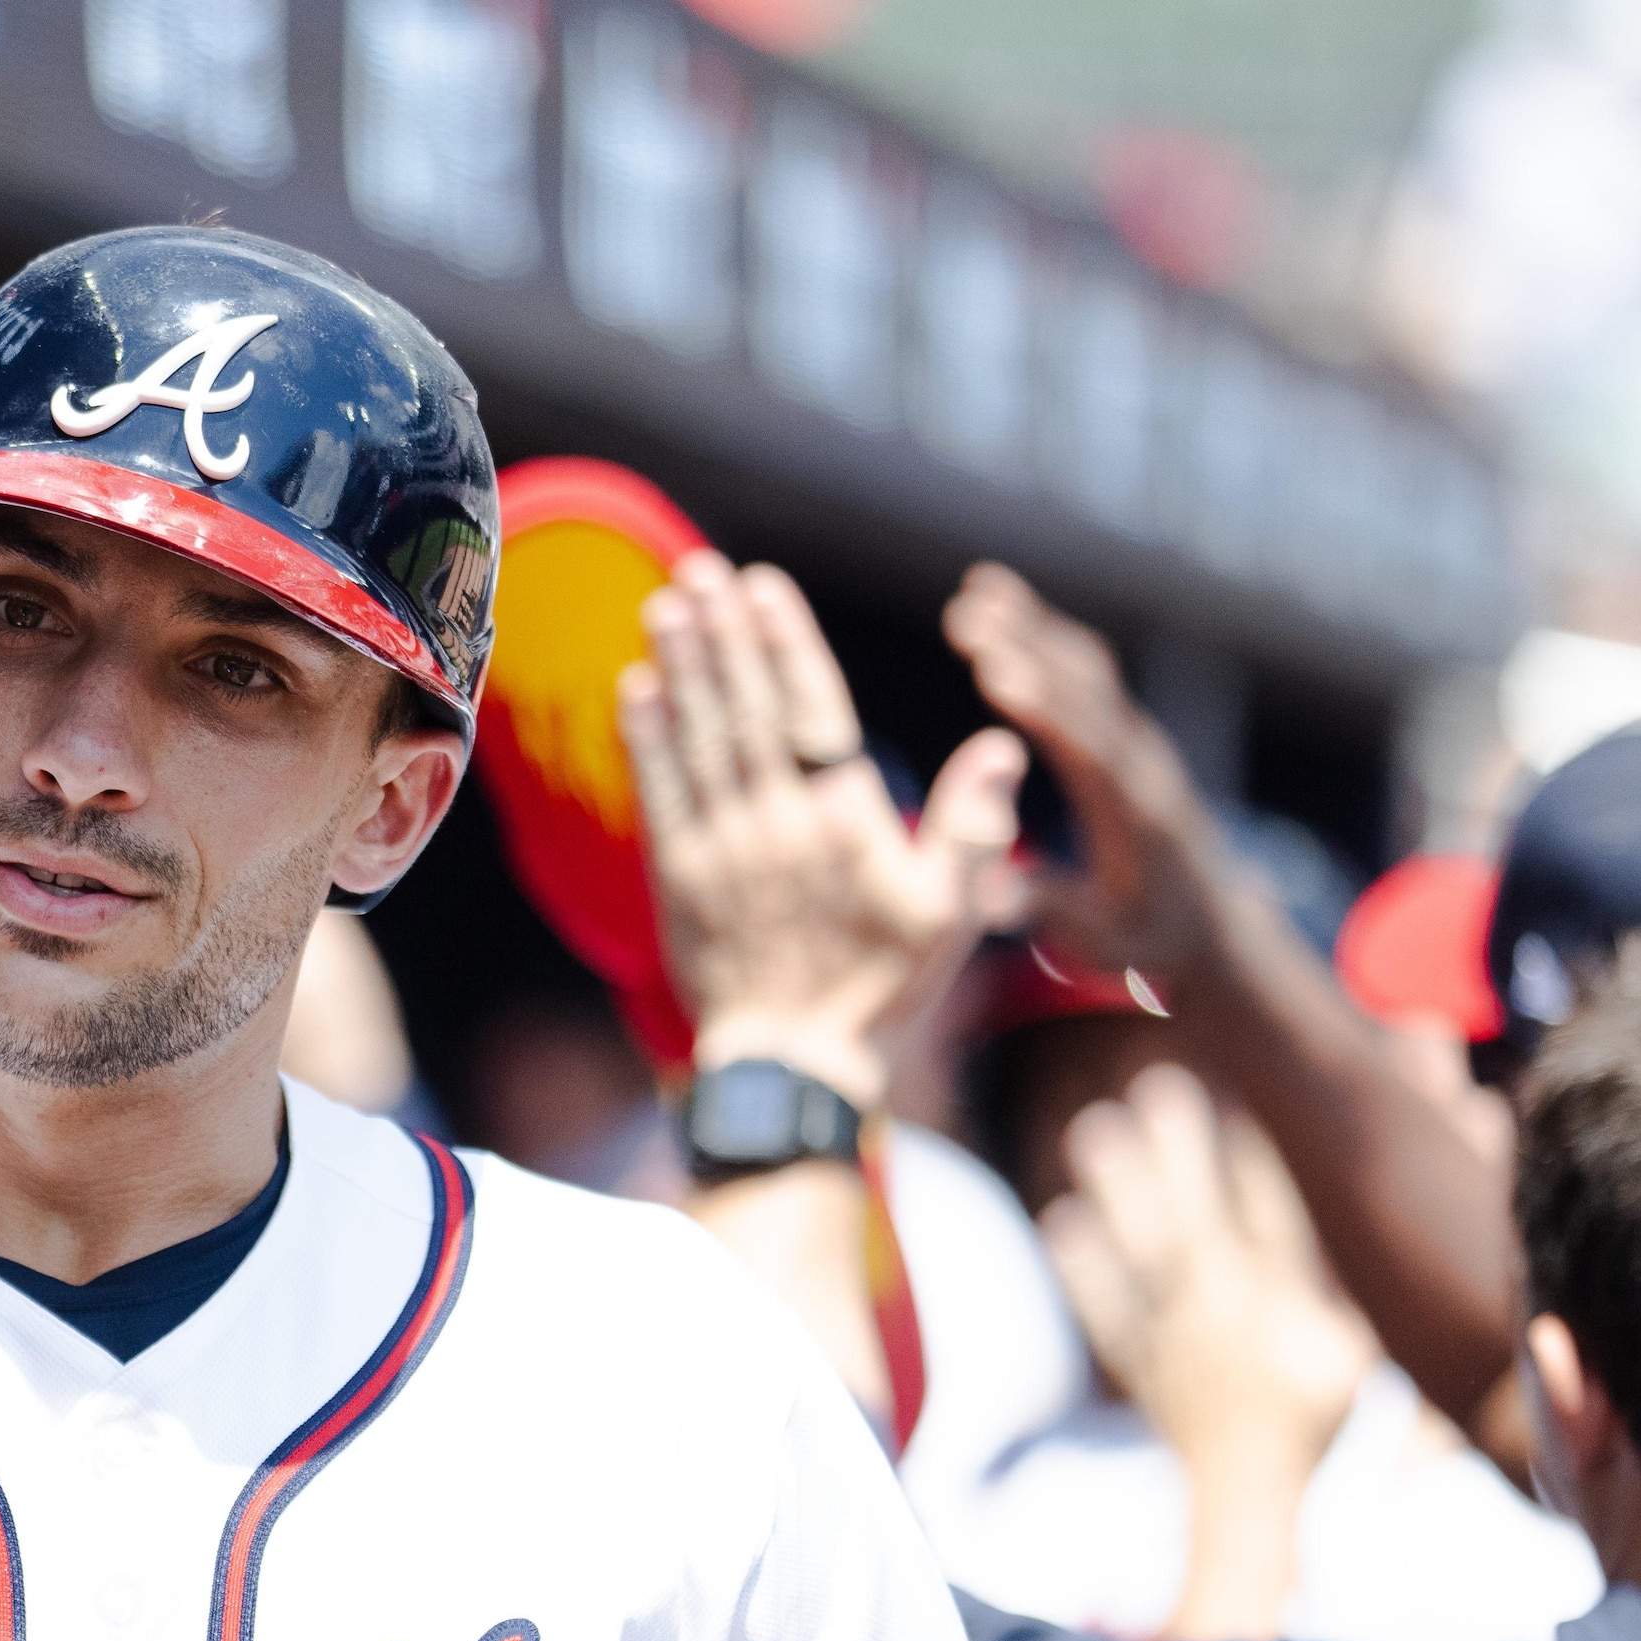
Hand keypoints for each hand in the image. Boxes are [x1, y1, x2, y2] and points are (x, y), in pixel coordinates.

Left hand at [622, 554, 1022, 1095]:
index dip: (783, 642)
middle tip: (700, 572)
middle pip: (744, 709)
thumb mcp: (951, 914)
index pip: (811, 709)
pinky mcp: (677, 882)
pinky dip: (646, 739)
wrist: (797, 1069)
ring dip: (681, 669)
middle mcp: (777, 825)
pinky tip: (637, 688)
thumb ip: (975, 828)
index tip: (762, 583)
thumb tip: (1003, 747)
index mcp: (845, 822)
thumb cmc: (883, 990)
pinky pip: (658, 794)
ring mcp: (721, 850)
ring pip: (698, 740)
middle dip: (723, 635)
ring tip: (667, 606)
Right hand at [938, 562, 1235, 996]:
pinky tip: (1001, 610)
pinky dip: (1044, 636)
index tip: (993, 671)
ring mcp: (1136, 742)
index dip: (1044, 707)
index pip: (1088, 748)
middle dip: (1027, 649)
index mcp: (1135, 813)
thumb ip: (1050, 911)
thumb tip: (984, 899)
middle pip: (1084, 691)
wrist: (1214, 920)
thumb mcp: (1102, 941)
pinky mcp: (1125, 734)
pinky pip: (1085, 674)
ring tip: (973, 593)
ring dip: (1033, 628)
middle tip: (963, 614)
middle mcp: (1141, 762)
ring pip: (1085, 670)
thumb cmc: (1150, 937)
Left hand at [1046, 1063, 1373, 1467]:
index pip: (1272, 1222)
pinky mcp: (1139, 1363)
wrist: (1250, 1498)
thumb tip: (1343, 1246)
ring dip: (1124, 1193)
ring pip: (1149, 1256)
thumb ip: (1340, 1292)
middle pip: (1203, 1222)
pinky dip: (1086, 1271)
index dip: (1250, 1162)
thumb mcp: (1350, 1357)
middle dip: (1179, 1154)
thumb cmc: (1311, 1418)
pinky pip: (1109, 1315)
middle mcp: (1232, 1320)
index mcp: (1291, 1313)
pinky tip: (1062, 1222)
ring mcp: (1179, 1341)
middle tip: (1154, 1087)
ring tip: (1096, 1127)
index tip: (1228, 1102)